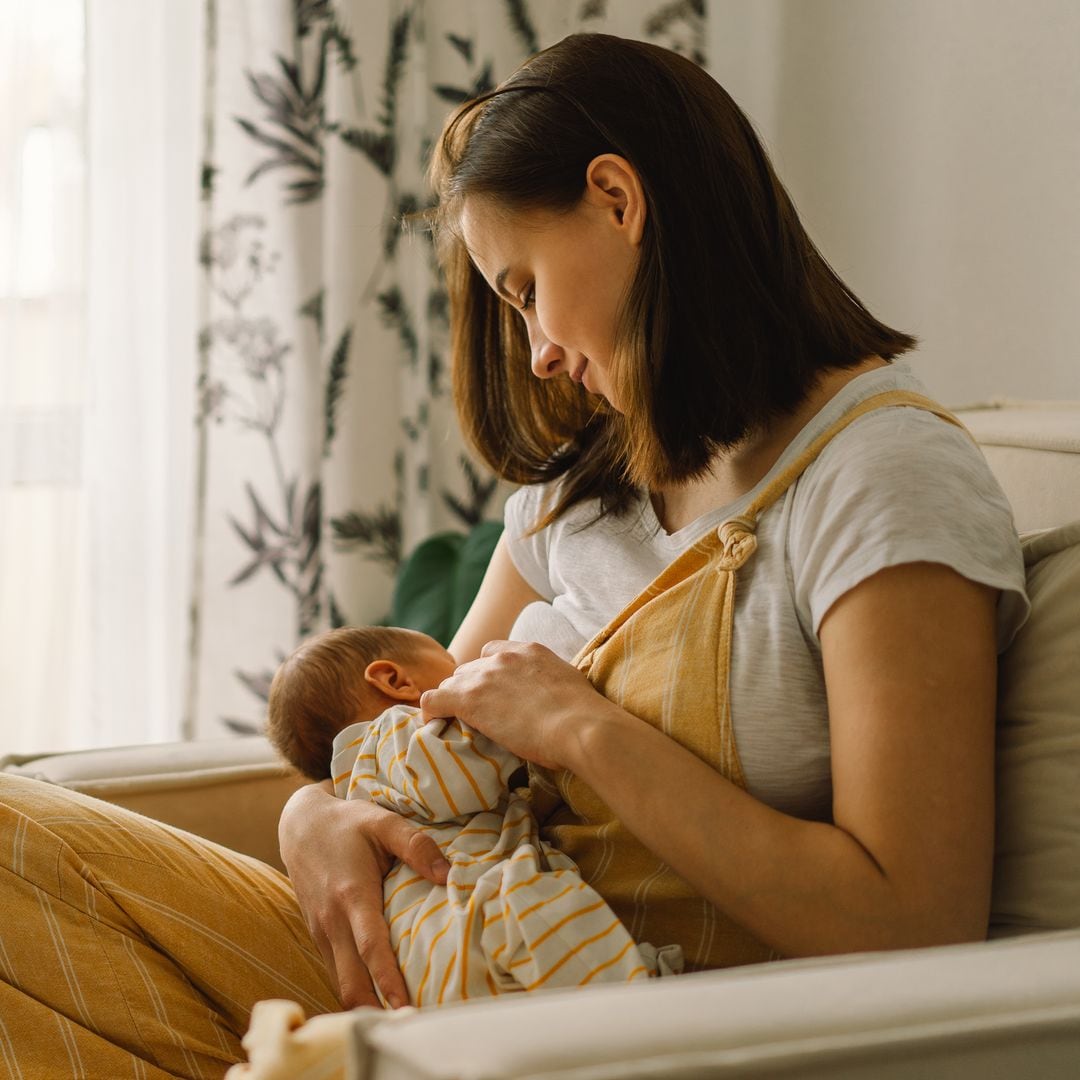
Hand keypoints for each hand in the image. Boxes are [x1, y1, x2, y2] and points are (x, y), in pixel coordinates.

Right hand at [278, 782, 449, 1008]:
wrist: (300, 824)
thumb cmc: (347, 823)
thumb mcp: (383, 821)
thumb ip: (417, 845)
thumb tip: (448, 875)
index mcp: (352, 894)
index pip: (371, 948)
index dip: (388, 981)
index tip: (407, 1007)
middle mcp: (332, 920)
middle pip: (350, 980)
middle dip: (375, 1009)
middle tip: (409, 1025)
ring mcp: (321, 931)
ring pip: (340, 981)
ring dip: (364, 1004)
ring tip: (398, 1020)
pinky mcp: (318, 935)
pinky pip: (335, 971)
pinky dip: (354, 988)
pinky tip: (377, 998)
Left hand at [419, 640, 606, 769]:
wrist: (580, 726)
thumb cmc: (585, 717)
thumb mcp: (567, 686)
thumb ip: (549, 684)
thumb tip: (550, 703)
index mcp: (529, 650)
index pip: (492, 653)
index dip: (488, 674)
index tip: (491, 693)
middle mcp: (503, 657)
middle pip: (469, 669)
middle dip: (469, 688)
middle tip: (477, 714)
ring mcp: (484, 676)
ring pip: (451, 683)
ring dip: (453, 701)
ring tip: (457, 724)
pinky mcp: (469, 699)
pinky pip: (434, 699)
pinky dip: (431, 711)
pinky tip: (434, 724)